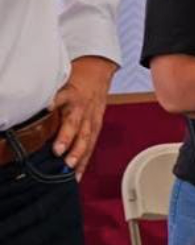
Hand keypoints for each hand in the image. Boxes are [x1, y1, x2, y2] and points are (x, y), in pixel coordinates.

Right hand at [50, 55, 117, 177]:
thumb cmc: (92, 94)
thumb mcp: (91, 115)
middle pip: (85, 136)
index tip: (75, 177)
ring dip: (67, 136)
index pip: (90, 146)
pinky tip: (47, 110)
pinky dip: (55, 102)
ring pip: (75, 121)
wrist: (98, 67)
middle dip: (77, 152)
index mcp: (94, 123)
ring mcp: (79, 102)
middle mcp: (89, 115)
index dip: (84, 162)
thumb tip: (69, 156)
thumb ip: (82, 133)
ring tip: (58, 148)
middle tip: (68, 164)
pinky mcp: (69, 89)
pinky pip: (61, 96)